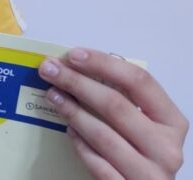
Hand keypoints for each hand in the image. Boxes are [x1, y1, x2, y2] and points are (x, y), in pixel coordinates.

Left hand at [39, 48, 187, 178]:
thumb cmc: (142, 152)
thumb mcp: (143, 125)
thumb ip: (123, 100)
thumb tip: (78, 68)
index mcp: (171, 121)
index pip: (139, 81)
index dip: (104, 64)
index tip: (74, 55)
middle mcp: (166, 147)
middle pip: (116, 105)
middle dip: (77, 83)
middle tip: (50, 70)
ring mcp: (149, 173)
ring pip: (103, 135)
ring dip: (72, 111)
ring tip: (52, 96)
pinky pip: (97, 164)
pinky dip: (80, 145)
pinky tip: (68, 131)